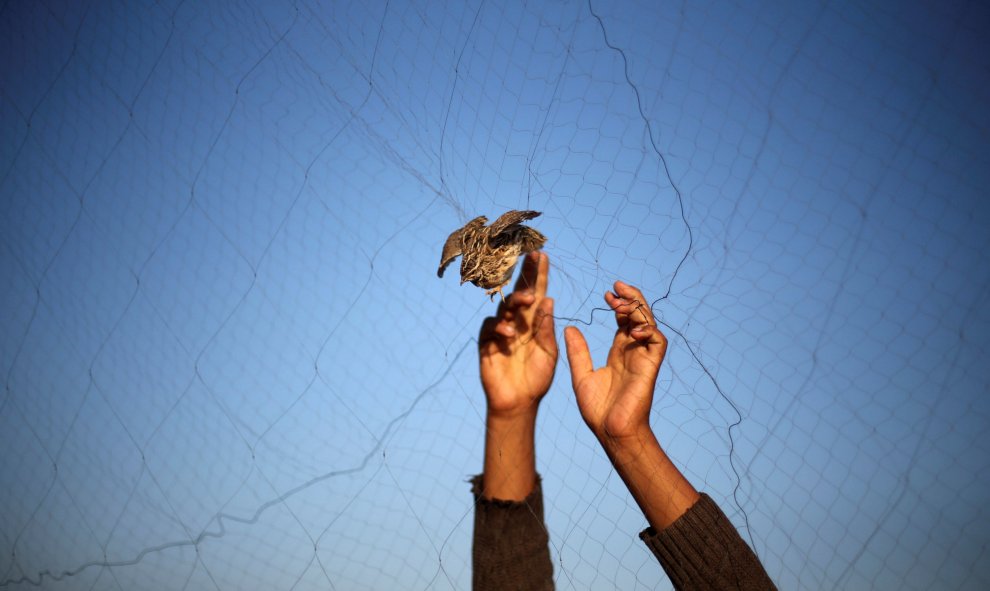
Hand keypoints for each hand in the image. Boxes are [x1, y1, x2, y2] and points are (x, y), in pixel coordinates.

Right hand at [478, 252, 556, 417]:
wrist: (519, 402)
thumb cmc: (537, 378)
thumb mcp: (548, 352)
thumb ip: (546, 328)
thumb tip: (549, 300)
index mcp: (534, 322)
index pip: (537, 293)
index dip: (539, 274)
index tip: (542, 254)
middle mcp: (517, 321)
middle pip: (519, 292)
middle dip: (525, 274)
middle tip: (533, 259)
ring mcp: (501, 330)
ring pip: (504, 306)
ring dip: (515, 300)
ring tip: (527, 300)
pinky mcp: (487, 342)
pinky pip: (490, 326)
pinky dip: (500, 326)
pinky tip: (509, 333)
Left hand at [564, 281, 666, 443]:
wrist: (610, 432)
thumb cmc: (597, 410)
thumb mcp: (581, 375)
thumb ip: (578, 352)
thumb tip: (569, 328)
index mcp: (619, 353)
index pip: (624, 321)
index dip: (619, 304)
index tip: (607, 295)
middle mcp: (634, 352)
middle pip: (639, 317)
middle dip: (631, 299)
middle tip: (616, 288)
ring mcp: (644, 358)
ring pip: (650, 324)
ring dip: (639, 309)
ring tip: (621, 303)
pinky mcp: (651, 367)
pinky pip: (658, 342)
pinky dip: (648, 330)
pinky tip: (631, 329)